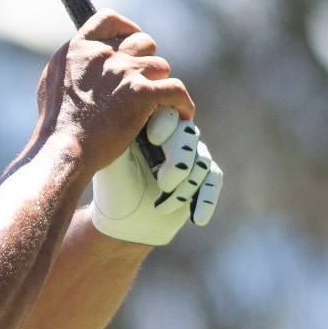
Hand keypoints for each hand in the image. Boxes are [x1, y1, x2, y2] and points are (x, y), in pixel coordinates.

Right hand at [36, 11, 194, 173]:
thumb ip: (72, 65)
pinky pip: (176, 89)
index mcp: (79, 49)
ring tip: (156, 102)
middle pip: (142, 42)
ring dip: (160, 82)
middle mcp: (103, 54)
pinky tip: (182, 114)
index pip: (109, 19)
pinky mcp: (142, 94)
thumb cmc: (55, 124)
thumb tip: (86, 63)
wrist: (65, 148)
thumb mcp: (51, 82)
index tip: (130, 41)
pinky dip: (183, 103)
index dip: (126, 28)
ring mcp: (124, 72)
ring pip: (160, 65)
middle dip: (146, 60)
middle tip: (143, 80)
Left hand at [91, 110, 222, 245]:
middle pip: (188, 134)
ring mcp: (189, 155)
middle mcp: (171, 136)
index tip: (153, 139)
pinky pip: (213, 179)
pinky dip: (206, 199)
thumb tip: (131, 105)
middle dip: (178, 160)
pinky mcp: (202, 176)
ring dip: (185, 187)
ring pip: (201, 160)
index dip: (165, 122)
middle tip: (163, 184)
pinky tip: (196, 218)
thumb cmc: (114, 190)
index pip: (165, 112)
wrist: (126, 224)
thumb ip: (122, 136)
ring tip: (162, 207)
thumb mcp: (114, 163)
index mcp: (149, 126)